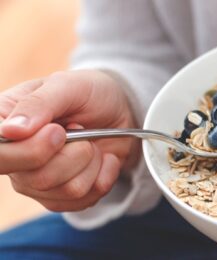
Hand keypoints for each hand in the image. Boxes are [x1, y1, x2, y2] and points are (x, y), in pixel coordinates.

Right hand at [0, 70, 137, 211]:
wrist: (119, 111)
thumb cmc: (87, 93)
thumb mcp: (67, 85)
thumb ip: (38, 103)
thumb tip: (11, 131)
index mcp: (2, 124)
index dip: (30, 151)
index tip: (57, 131)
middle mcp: (13, 157)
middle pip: (37, 178)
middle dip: (74, 153)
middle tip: (80, 129)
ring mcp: (34, 181)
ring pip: (66, 191)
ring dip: (91, 162)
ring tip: (90, 142)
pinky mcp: (60, 196)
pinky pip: (84, 200)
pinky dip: (103, 176)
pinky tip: (102, 158)